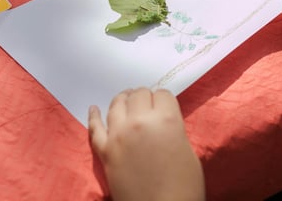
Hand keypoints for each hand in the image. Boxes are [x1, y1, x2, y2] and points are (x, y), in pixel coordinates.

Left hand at [88, 88, 204, 200]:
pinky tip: (94, 109)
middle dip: (145, 98)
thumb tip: (162, 123)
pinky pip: (95, 127)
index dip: (165, 101)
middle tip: (148, 106)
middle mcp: (139, 121)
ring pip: (117, 104)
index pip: (163, 94)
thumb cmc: (184, 187)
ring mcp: (118, 135)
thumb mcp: (188, 151)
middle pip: (139, 94)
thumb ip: (173, 130)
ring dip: (124, 100)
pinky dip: (94, 116)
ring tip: (126, 101)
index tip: (165, 107)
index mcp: (166, 120)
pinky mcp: (105, 151)